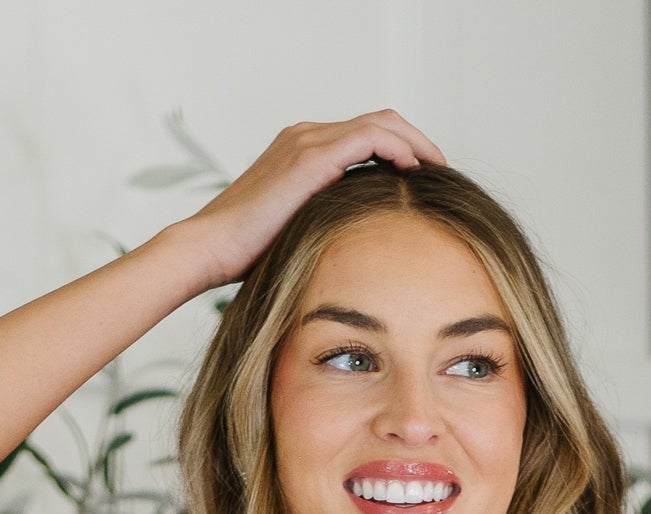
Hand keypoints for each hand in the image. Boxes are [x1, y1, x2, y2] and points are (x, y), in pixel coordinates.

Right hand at [186, 111, 447, 288]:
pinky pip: (370, 137)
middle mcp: (306, 135)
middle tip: (440, 170)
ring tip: (437, 169)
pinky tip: (414, 171)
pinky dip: (398, 148)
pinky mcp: (311, 156)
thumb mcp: (298, 233)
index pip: (364, 135)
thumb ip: (326, 225)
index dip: (399, 149)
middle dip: (415, 141)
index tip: (423, 179)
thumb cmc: (246, 255)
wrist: (210, 249)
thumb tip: (359, 251)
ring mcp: (308, 140)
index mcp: (303, 150)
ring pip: (380, 123)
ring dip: (415, 142)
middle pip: (378, 121)